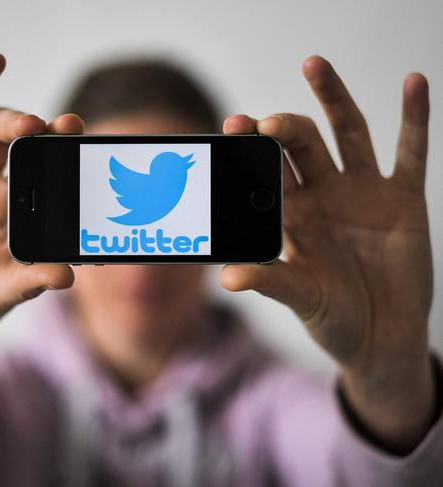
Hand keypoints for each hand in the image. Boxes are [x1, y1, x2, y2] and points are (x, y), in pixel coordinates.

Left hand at [220, 56, 434, 450]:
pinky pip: (410, 151)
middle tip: (267, 122)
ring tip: (312, 64)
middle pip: (301, 145)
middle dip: (284, 129)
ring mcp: (362, 191)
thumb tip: (227, 279)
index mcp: (290, 213)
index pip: (266, 171)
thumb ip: (268, 281)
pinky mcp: (403, 198)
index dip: (250, 150)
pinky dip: (415, 117)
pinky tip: (414, 82)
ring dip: (333, 98)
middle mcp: (322, 193)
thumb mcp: (299, 297)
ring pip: (347, 133)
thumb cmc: (332, 316)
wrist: (381, 336)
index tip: (232, 127)